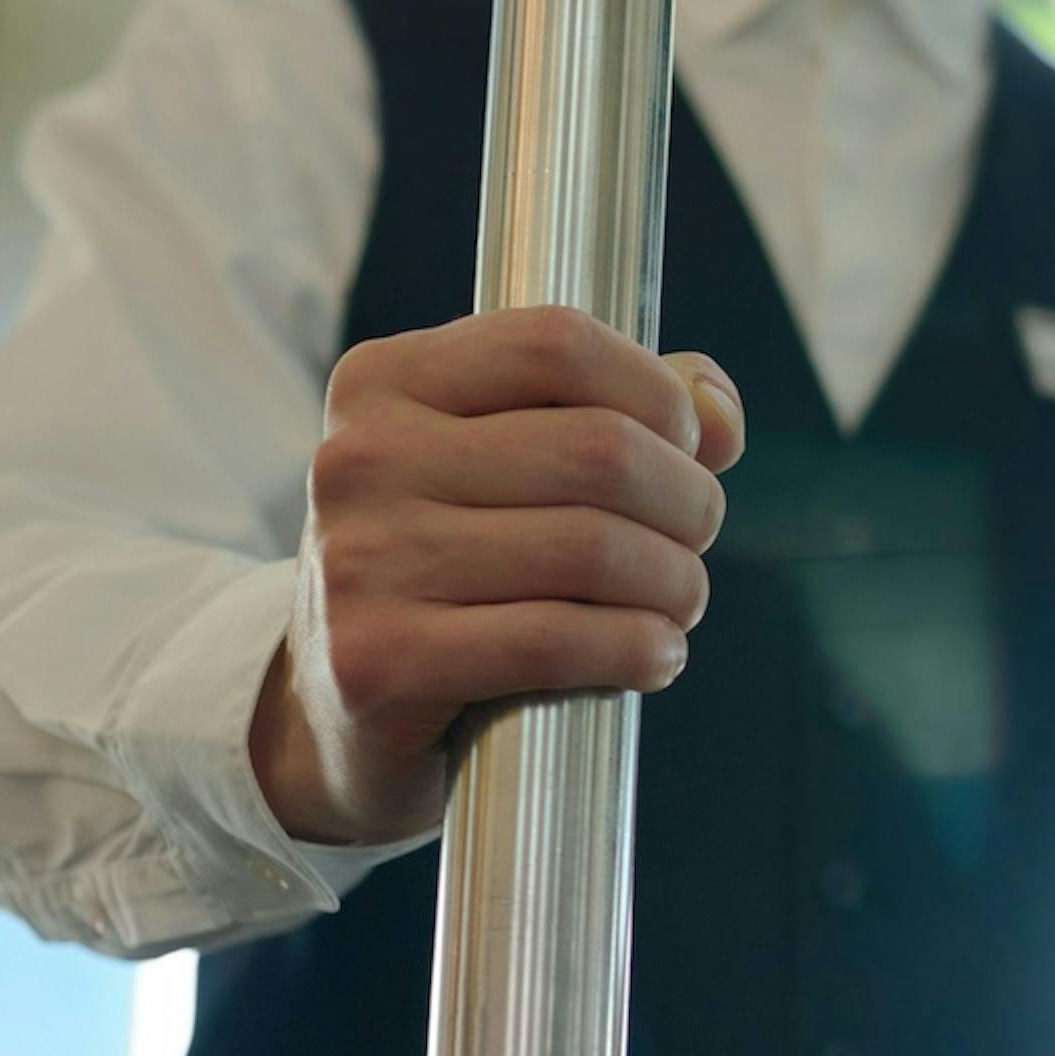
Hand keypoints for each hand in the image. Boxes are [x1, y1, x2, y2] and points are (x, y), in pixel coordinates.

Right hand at [253, 307, 746, 845]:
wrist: (335, 711)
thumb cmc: (450, 570)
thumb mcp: (504, 467)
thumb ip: (618, 413)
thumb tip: (719, 412)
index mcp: (385, 382)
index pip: (558, 344)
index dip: (658, 395)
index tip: (687, 450)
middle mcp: (360, 459)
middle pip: (597, 450)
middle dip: (686, 501)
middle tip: (696, 540)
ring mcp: (362, 561)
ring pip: (590, 549)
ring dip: (674, 583)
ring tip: (681, 603)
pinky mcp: (378, 661)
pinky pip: (556, 640)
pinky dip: (637, 648)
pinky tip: (656, 657)